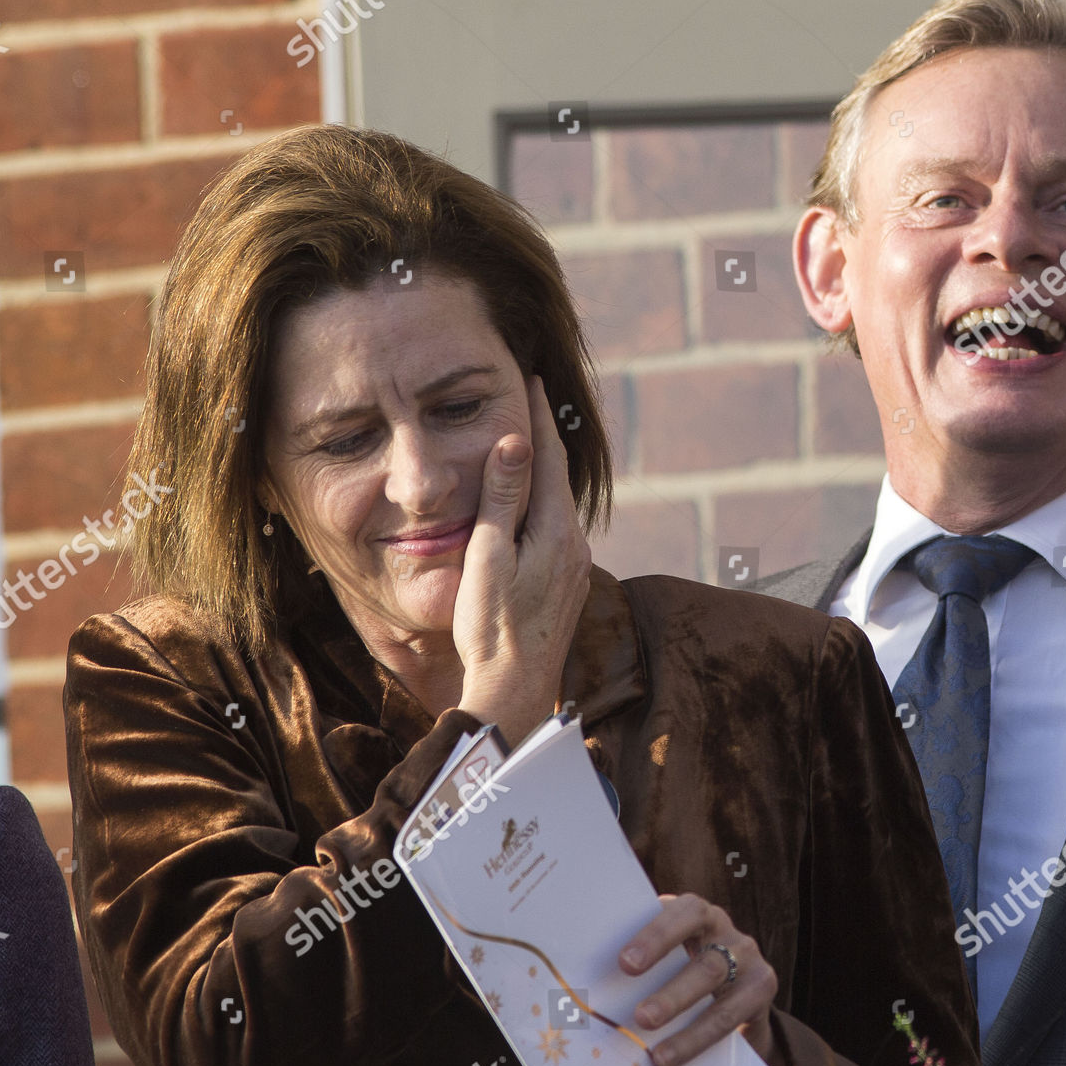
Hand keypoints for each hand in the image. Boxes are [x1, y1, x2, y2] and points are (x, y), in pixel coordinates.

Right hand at [454, 375, 590, 746]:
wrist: (516, 688)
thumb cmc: (492, 627)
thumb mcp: (489, 556)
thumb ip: (504, 498)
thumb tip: (517, 440)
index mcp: (556, 530)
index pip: (546, 456)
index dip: (536, 416)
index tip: (530, 377)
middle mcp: (575, 543)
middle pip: (557, 476)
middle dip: (541, 437)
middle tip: (528, 396)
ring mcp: (576, 565)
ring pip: (557, 504)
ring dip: (542, 472)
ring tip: (526, 442)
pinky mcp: (569, 584)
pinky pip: (557, 529)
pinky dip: (542, 505)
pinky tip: (530, 506)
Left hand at [619, 894, 790, 1065]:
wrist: (736, 1004)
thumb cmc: (679, 975)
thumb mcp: (663, 962)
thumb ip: (637, 964)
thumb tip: (582, 988)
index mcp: (694, 913)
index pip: (682, 912)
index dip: (655, 935)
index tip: (624, 964)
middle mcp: (723, 928)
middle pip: (700, 947)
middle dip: (668, 983)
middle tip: (638, 1013)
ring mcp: (747, 956)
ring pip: (712, 977)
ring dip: (677, 1007)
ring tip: (648, 1037)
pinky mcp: (762, 987)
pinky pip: (730, 1015)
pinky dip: (696, 1039)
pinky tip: (668, 1057)